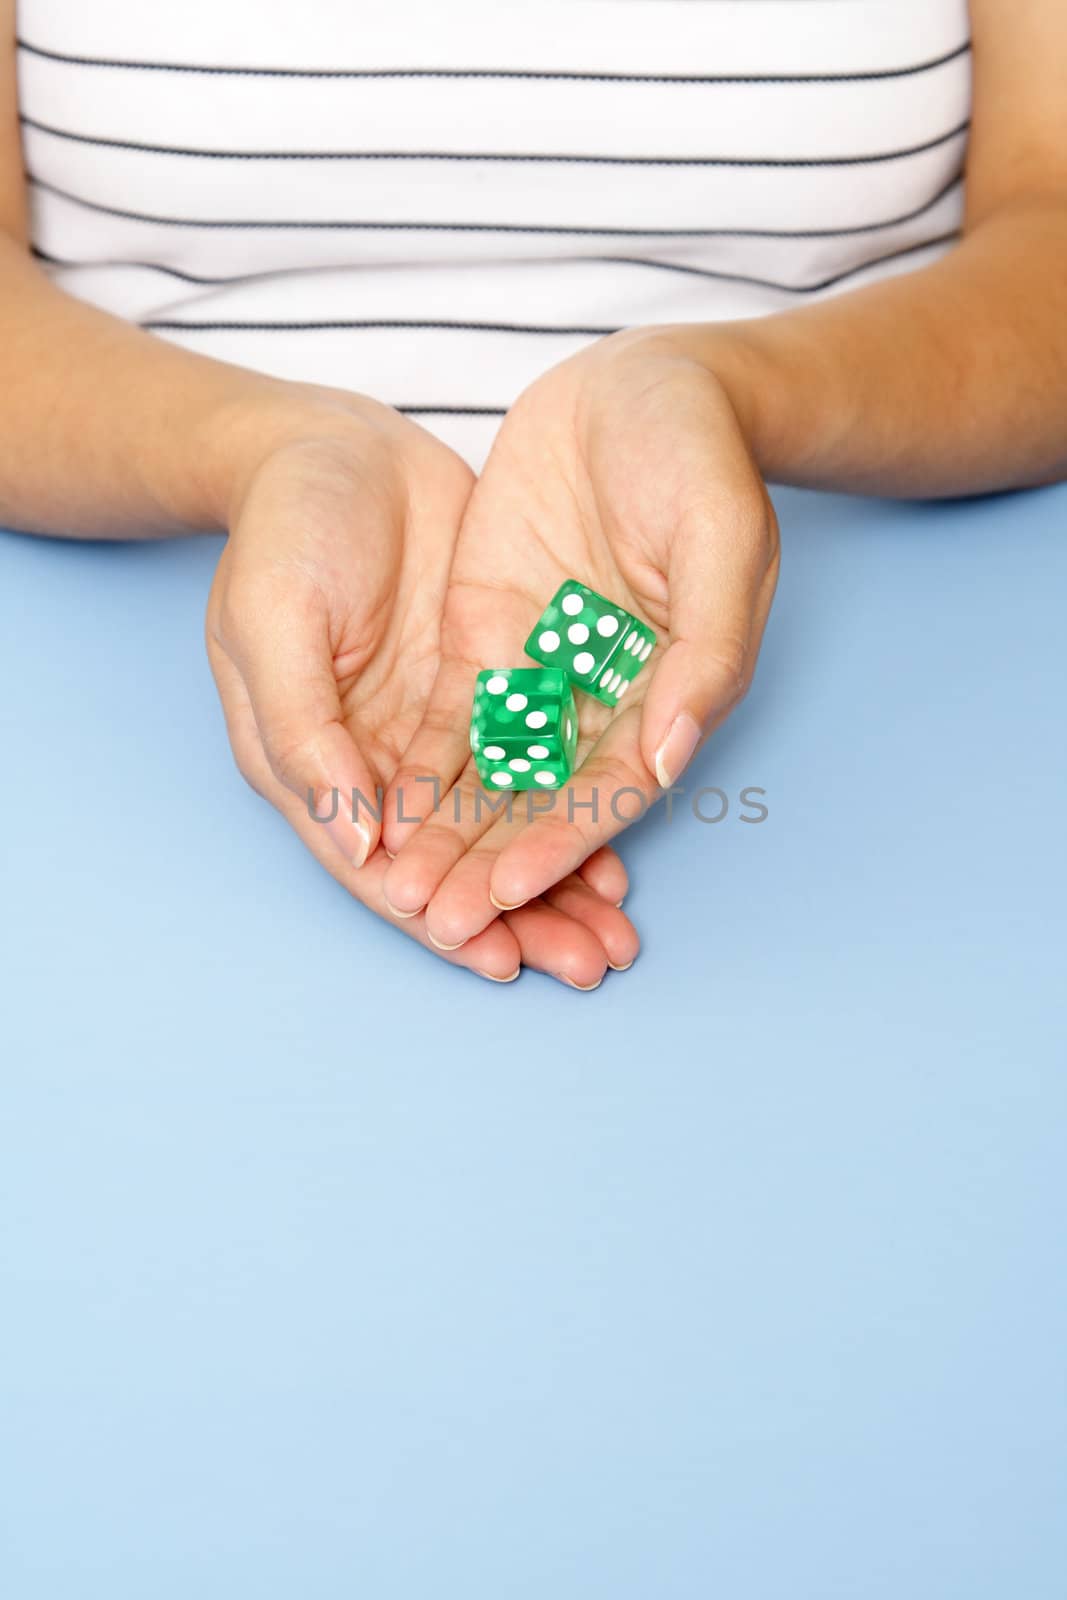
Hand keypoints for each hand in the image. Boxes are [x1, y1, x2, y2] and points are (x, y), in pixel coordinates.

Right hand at [205, 389, 637, 984]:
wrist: (334, 442)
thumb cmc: (284, 529)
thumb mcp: (272, 624)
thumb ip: (304, 734)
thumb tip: (356, 844)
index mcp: (314, 761)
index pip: (380, 865)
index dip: (441, 913)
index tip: (501, 956)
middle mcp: (377, 759)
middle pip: (455, 859)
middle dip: (522, 915)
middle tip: (590, 961)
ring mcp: (436, 722)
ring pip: (503, 818)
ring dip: (555, 874)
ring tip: (617, 926)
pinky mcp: (486, 679)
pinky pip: (534, 757)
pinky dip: (567, 802)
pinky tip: (617, 841)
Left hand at [380, 328, 779, 950]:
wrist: (644, 384)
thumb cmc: (699, 457)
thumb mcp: (721, 541)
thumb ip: (702, 654)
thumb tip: (668, 758)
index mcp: (667, 692)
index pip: (607, 789)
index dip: (559, 846)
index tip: (506, 895)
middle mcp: (601, 697)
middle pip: (540, 800)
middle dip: (489, 863)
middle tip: (435, 919)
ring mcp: (540, 668)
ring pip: (488, 771)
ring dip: (447, 833)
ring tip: (399, 888)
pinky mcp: (487, 634)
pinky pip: (449, 713)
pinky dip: (418, 765)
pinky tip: (380, 809)